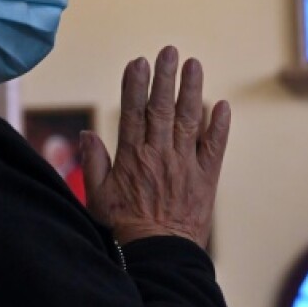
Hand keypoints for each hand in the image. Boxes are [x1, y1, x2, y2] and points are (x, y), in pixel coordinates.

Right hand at [81, 47, 229, 247]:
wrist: (159, 255)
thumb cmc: (124, 229)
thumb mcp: (98, 197)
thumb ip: (93, 163)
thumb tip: (86, 134)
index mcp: (132, 157)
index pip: (133, 112)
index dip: (135, 85)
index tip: (138, 62)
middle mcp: (159, 155)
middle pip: (162, 108)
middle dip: (165, 77)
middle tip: (169, 51)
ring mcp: (185, 165)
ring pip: (189, 120)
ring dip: (192, 90)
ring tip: (194, 64)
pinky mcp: (206, 178)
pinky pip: (215, 147)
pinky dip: (219, 126)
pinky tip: (222, 105)